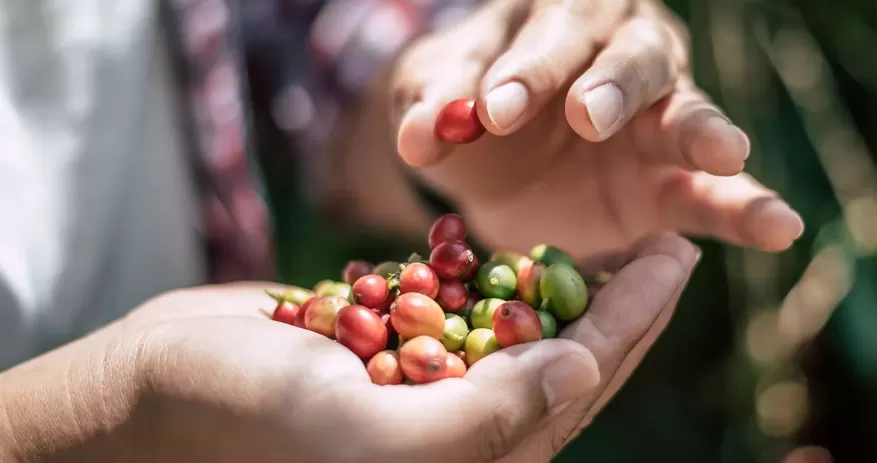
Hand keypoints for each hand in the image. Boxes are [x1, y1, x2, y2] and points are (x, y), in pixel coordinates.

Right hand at [0, 234, 698, 462]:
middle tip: (671, 243)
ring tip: (621, 245)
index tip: (675, 258)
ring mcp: (427, 394)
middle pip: (565, 362)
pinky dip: (507, 285)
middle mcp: (457, 436)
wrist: (154, 389)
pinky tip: (536, 254)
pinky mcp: (397, 357)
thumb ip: (483, 420)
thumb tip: (580, 372)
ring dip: (575, 289)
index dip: (632, 321)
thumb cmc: (248, 421)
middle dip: (623, 304)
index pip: (574, 387)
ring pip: (527, 339)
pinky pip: (470, 319)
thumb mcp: (369, 435)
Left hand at [391, 0, 803, 257]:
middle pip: (626, 58)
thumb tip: (420, 138)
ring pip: (687, 112)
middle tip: (587, 116)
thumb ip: (430, 106)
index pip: (543, 39)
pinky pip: (720, 195)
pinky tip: (783, 226)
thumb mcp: (434, 96)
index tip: (489, 111)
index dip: (521, 72)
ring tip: (724, 151)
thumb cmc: (467, 102)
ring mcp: (660, 114)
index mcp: (556, 18)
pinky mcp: (676, 182)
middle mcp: (621, 52)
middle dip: (608, 86)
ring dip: (701, 131)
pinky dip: (751, 209)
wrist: (495, 158)